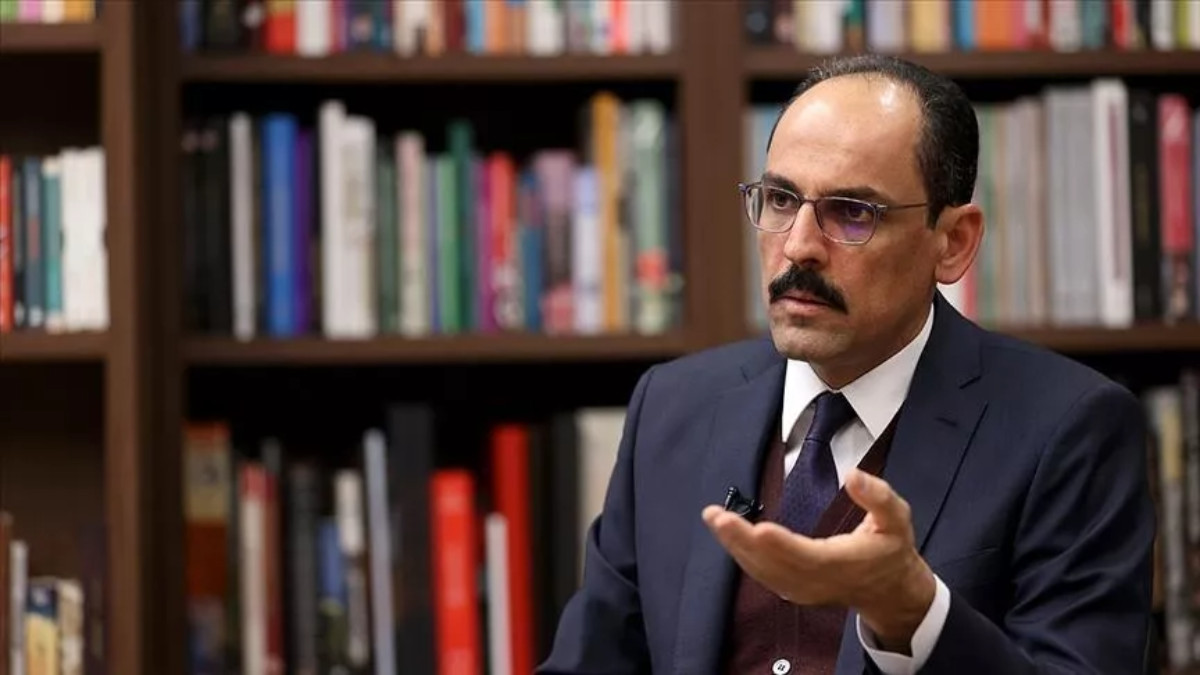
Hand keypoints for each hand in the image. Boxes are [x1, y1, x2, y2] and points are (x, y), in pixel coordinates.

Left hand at [701, 468, 935, 651]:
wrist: (889, 591)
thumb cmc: (891, 549)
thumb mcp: (897, 519)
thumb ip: (878, 496)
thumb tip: (855, 475)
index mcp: (843, 564)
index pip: (809, 557)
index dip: (783, 545)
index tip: (759, 528)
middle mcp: (818, 582)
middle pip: (776, 564)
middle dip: (743, 540)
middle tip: (717, 516)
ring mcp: (802, 590)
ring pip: (763, 571)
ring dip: (735, 546)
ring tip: (714, 518)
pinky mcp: (792, 590)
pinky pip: (762, 574)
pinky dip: (742, 555)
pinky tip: (727, 534)